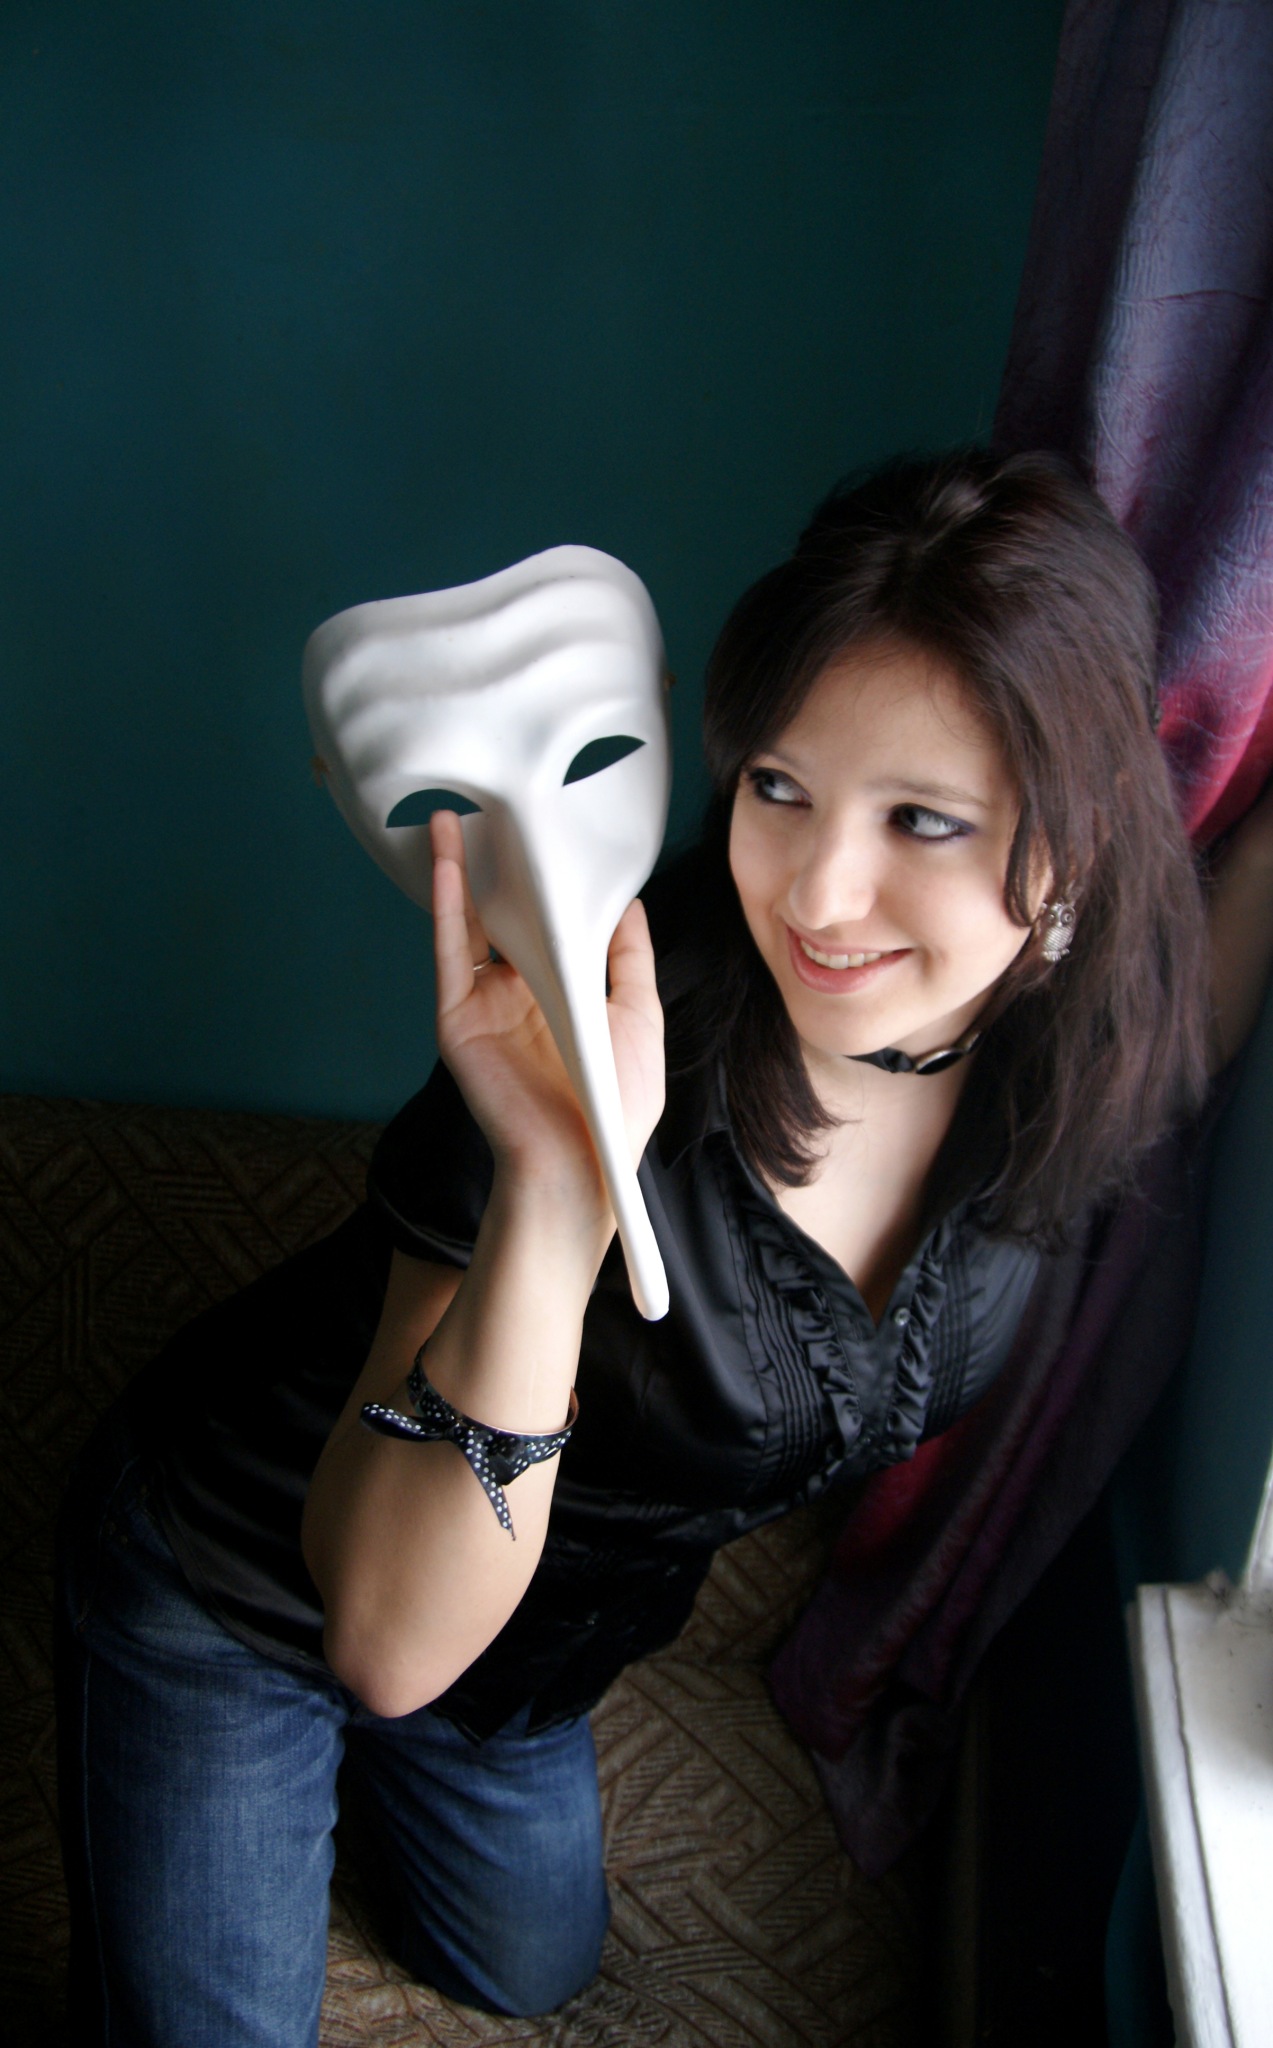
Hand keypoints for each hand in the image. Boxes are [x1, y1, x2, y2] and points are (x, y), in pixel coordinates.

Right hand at [429, 810, 664, 1198]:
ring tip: (456, 817)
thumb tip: (628, 898)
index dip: (544, 879)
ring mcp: (481, 1005)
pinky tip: (447, 863)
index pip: (545, 922)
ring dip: (459, 871)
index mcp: (557, 994)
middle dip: (495, 865)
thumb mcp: (638, 1015)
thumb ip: (628, 956)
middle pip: (499, 915)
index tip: (549, 828)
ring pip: (467, 924)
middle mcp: (514, 994)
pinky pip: (449, 952)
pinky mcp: (457, 1020)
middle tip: (497, 807)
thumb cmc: (617, 1103)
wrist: (580, 1163)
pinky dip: (446, 905)